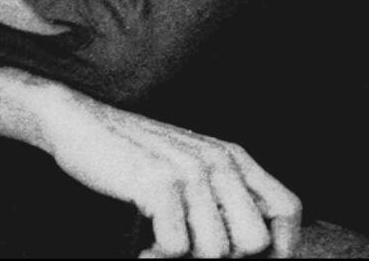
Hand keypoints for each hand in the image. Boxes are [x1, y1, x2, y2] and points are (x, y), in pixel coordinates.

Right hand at [40, 88, 300, 257]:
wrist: (79, 122)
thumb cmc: (133, 155)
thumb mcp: (189, 166)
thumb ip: (223, 194)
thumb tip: (253, 248)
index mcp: (233, 156)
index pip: (288, 210)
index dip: (280, 249)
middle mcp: (219, 161)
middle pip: (255, 243)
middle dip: (224, 258)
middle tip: (187, 249)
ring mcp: (190, 171)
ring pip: (217, 253)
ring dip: (184, 258)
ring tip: (159, 244)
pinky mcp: (159, 183)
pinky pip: (177, 250)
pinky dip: (157, 256)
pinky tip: (143, 244)